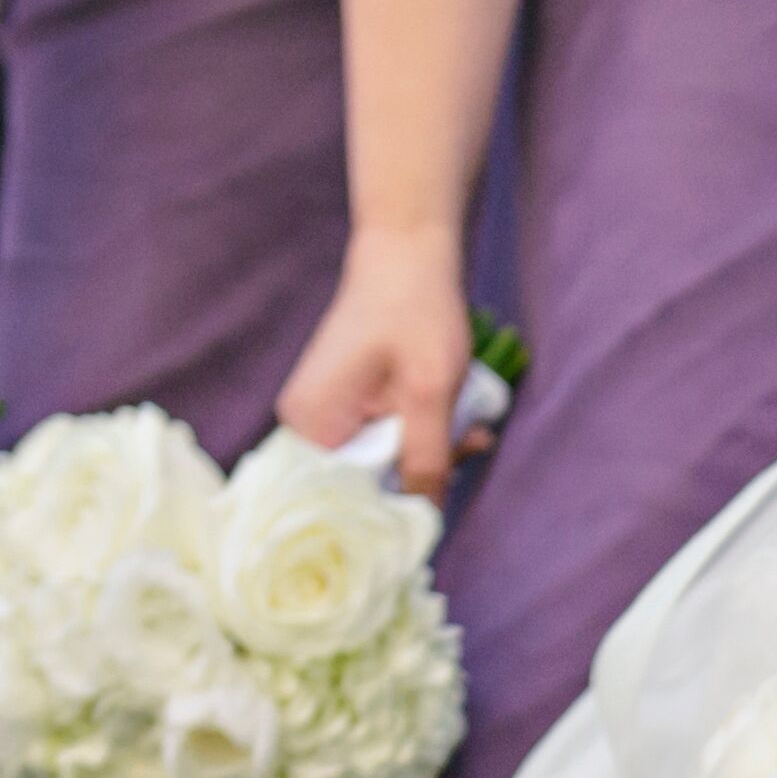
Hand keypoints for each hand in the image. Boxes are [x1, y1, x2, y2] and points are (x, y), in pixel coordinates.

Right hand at [280, 224, 481, 497]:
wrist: (406, 255)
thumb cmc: (415, 311)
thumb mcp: (430, 392)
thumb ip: (427, 458)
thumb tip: (426, 521)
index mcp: (310, 426)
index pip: (343, 502)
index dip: (393, 509)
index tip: (440, 495)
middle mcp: (306, 428)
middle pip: (364, 487)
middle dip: (422, 475)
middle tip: (467, 446)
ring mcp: (325, 418)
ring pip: (383, 466)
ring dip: (431, 455)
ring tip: (470, 429)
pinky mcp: (347, 409)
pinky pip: (386, 442)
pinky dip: (422, 436)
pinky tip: (457, 419)